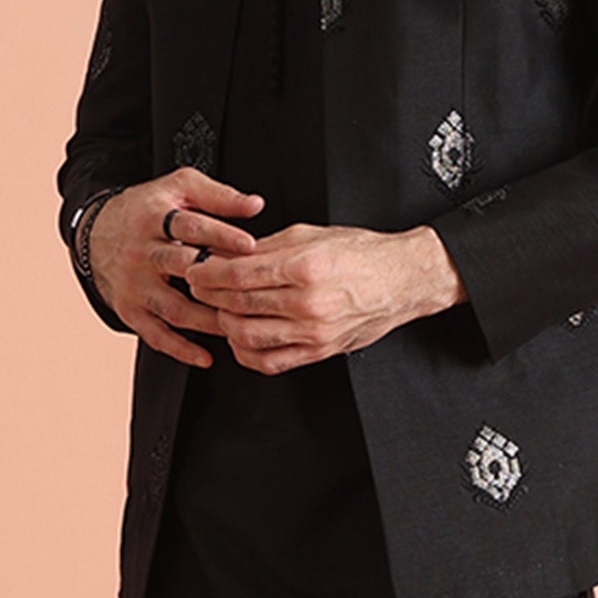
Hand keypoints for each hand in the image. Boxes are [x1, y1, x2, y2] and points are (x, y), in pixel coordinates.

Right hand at [88, 167, 265, 367]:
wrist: (96, 233)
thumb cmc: (148, 210)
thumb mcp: (178, 189)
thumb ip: (217, 195)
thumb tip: (256, 205)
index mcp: (154, 218)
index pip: (189, 226)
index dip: (221, 235)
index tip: (250, 246)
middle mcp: (141, 252)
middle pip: (180, 266)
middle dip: (216, 281)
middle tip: (248, 292)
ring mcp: (134, 284)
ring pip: (173, 306)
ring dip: (207, 320)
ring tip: (238, 326)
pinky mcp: (129, 310)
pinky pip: (155, 334)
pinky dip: (180, 349)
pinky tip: (206, 357)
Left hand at [186, 223, 466, 373]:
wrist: (402, 280)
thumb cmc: (361, 254)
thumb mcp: (312, 235)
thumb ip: (268, 247)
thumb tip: (228, 252)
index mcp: (306, 267)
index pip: (240, 273)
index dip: (208, 273)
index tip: (195, 270)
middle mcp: (308, 302)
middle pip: (239, 303)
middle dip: (210, 296)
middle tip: (200, 288)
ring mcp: (314, 332)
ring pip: (247, 335)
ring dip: (225, 323)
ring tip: (220, 310)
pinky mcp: (319, 351)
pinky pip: (270, 361)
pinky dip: (246, 352)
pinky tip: (241, 337)